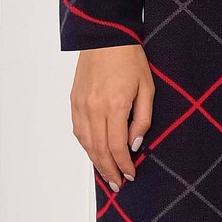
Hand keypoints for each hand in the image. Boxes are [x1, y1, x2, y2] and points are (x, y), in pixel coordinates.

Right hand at [70, 43, 154, 190]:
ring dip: (96, 162)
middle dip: (109, 170)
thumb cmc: (130, 59)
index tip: (130, 175)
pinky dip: (86, 145)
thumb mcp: (147, 87)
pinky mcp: (74, 101)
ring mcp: (81, 105)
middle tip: (117, 184)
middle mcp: (94, 108)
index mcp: (115, 105)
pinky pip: (78, 130)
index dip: (124, 165)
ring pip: (86, 143)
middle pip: (99, 150)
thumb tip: (134, 144)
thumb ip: (142, 118)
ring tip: (106, 175)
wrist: (106, 37)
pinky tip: (94, 152)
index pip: (117, 146)